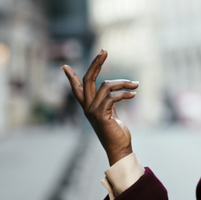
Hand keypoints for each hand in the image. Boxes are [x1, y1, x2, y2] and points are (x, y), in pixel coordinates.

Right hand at [62, 49, 138, 165]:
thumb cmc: (116, 132)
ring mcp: (92, 111)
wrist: (119, 149)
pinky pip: (112, 96)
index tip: (64, 66)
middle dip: (96, 63)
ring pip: (105, 85)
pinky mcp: (100, 115)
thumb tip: (112, 90)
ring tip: (135, 85)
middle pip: (88, 79)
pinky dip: (124, 93)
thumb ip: (108, 101)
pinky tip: (133, 95)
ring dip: (122, 83)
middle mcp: (87, 107)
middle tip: (104, 50)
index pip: (77, 88)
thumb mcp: (111, 113)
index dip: (71, 77)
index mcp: (89, 106)